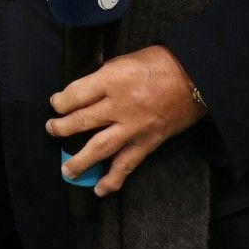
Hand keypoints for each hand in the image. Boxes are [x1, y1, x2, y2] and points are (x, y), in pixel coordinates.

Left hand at [45, 45, 205, 196]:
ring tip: (66, 170)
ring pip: (99, 148)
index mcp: (112, 79)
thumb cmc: (161, 63)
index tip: (56, 104)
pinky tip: (99, 188)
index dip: (61, 101)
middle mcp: (119, 105)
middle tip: (52, 130)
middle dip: (62, 128)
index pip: (76, 94)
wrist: (196, 77)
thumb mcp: (125, 59)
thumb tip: (86, 84)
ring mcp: (133, 127)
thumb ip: (104, 73)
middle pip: (82, 121)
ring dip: (80, 160)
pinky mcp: (147, 142)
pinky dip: (113, 179)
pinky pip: (126, 165)